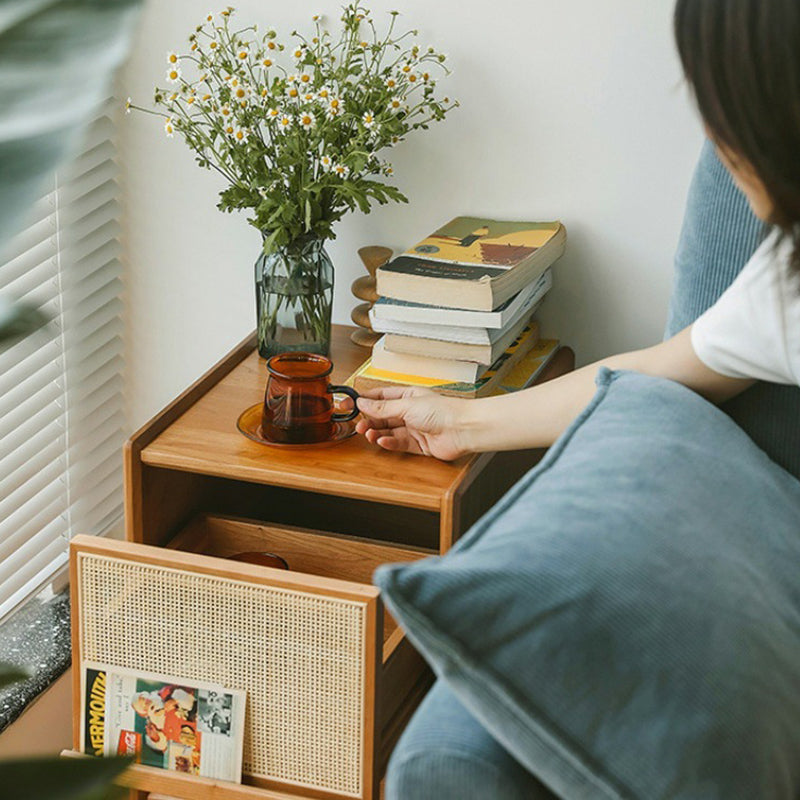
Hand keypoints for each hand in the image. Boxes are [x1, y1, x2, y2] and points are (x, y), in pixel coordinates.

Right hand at [355, 386, 470, 460]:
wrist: (462, 429)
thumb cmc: (443, 411)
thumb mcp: (406, 405)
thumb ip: (383, 407)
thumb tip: (363, 402)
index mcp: (408, 396)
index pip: (380, 397)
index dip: (364, 401)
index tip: (349, 405)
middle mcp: (410, 411)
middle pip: (382, 416)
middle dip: (369, 420)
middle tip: (358, 425)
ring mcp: (414, 428)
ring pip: (389, 431)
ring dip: (377, 433)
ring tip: (369, 434)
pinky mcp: (418, 444)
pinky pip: (398, 443)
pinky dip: (389, 443)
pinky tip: (383, 441)